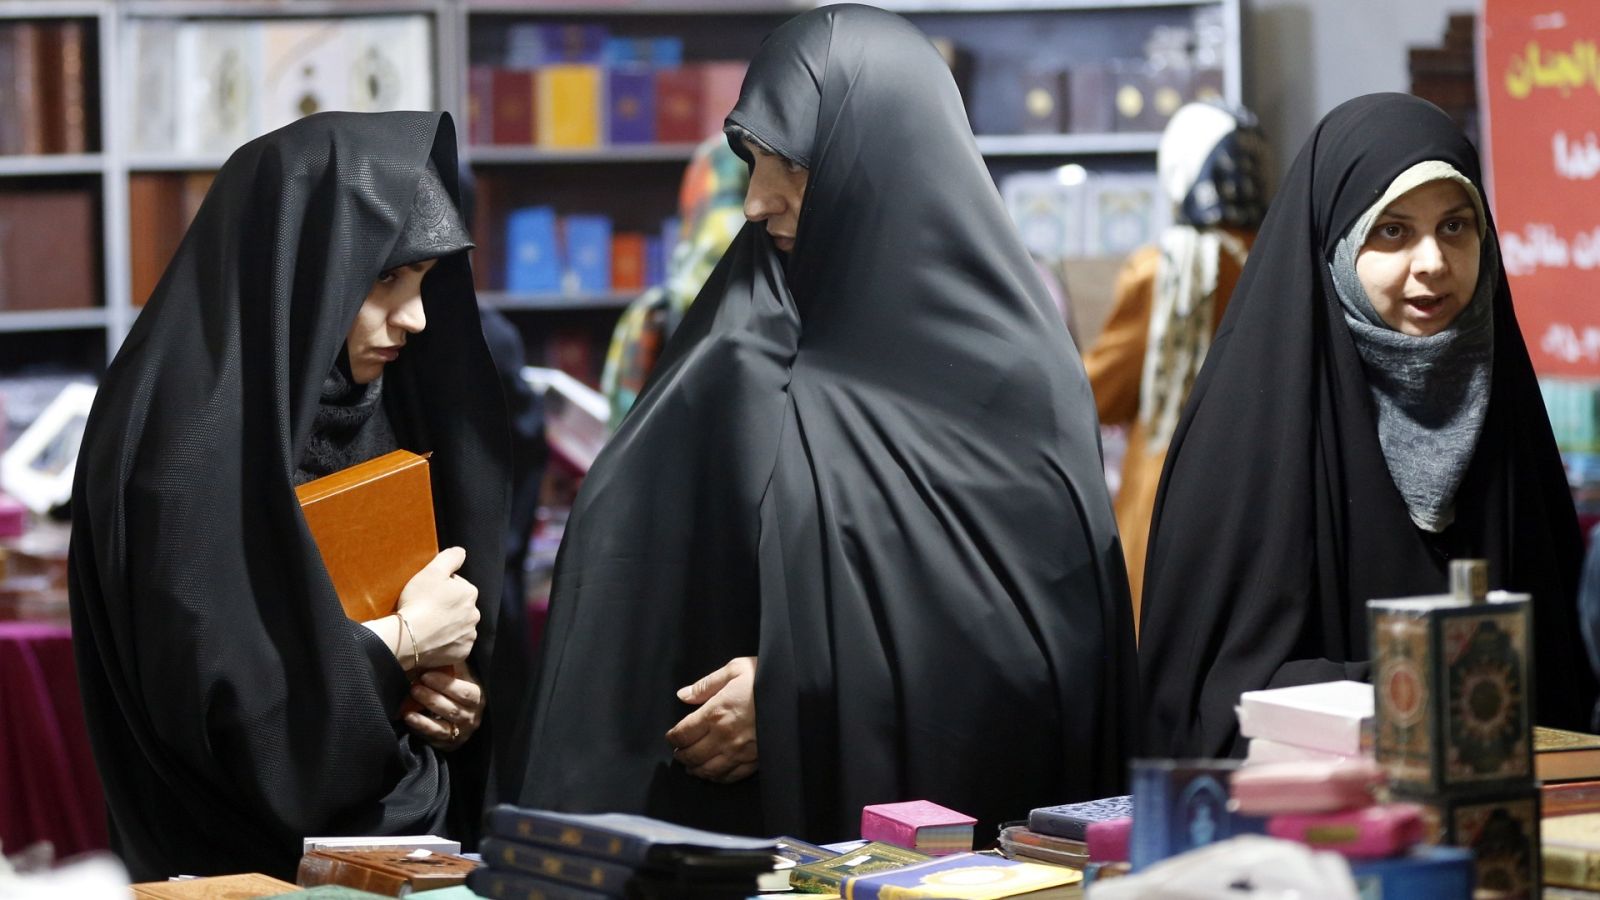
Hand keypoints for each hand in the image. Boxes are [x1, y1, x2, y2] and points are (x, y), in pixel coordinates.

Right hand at [395, 547, 478, 669]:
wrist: (409, 637)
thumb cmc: (419, 601)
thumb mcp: (432, 571)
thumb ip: (450, 557)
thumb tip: (462, 552)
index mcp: (470, 593)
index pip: (456, 586)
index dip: (440, 588)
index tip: (427, 593)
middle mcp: (475, 615)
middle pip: (459, 607)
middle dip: (447, 607)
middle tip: (426, 610)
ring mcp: (469, 636)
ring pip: (458, 626)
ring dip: (447, 626)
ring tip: (428, 627)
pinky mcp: (461, 654)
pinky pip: (455, 645)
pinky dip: (446, 643)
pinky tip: (433, 640)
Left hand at [404, 666, 482, 751]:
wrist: (460, 711)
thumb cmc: (456, 686)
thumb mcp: (460, 674)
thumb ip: (454, 664)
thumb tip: (443, 646)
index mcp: (477, 697)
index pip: (464, 692)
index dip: (445, 684)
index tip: (426, 675)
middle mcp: (472, 717)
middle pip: (452, 709)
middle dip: (432, 698)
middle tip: (414, 687)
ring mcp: (461, 733)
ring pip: (443, 726)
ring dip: (425, 716)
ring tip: (408, 706)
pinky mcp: (449, 744)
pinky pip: (434, 738)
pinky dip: (421, 728)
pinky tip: (409, 718)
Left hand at [665, 656, 757, 783]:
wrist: (799, 694)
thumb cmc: (767, 678)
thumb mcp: (736, 669)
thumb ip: (706, 684)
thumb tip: (683, 695)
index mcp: (716, 712)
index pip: (683, 733)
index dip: (672, 737)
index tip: (671, 737)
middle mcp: (724, 736)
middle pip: (692, 754)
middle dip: (681, 755)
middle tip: (678, 752)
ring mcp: (739, 751)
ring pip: (708, 769)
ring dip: (695, 769)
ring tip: (690, 766)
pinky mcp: (755, 760)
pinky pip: (730, 776)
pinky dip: (717, 778)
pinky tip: (713, 773)